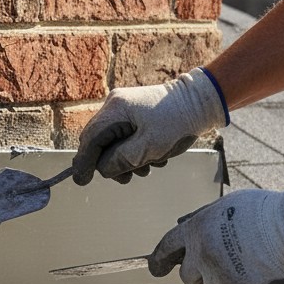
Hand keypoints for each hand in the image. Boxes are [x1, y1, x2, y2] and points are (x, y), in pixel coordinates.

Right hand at [72, 68, 226, 184]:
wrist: (202, 102)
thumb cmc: (178, 122)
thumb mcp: (149, 147)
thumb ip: (121, 160)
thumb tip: (103, 169)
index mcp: (116, 110)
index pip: (90, 140)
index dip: (84, 163)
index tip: (82, 181)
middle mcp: (115, 106)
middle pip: (99, 142)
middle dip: (111, 163)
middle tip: (127, 178)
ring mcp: (125, 108)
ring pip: (112, 142)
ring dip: (127, 160)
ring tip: (147, 168)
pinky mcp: (135, 114)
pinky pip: (125, 137)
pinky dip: (135, 151)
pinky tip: (154, 157)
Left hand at [148, 181, 283, 283]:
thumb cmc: (264, 212)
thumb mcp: (225, 205)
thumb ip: (202, 218)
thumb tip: (183, 225)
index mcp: (195, 231)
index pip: (166, 249)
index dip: (158, 261)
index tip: (155, 269)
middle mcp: (201, 258)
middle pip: (187, 276)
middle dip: (200, 271)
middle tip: (221, 261)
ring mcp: (219, 279)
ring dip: (225, 281)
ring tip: (249, 263)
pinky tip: (261, 274)